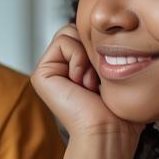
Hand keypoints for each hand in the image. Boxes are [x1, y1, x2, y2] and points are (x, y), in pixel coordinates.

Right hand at [32, 24, 141, 147]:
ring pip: (69, 32)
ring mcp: (49, 70)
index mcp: (76, 68)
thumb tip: (110, 28)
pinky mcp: (41, 73)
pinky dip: (77, 58)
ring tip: (89, 83)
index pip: (87, 33)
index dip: (102, 46)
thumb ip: (108, 48)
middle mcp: (61, 68)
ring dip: (86, 56)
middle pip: (77, 29)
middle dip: (92, 50)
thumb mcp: (117, 71)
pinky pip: (62, 41)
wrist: (107, 131)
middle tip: (97, 80)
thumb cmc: (118, 111)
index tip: (107, 76)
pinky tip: (80, 82)